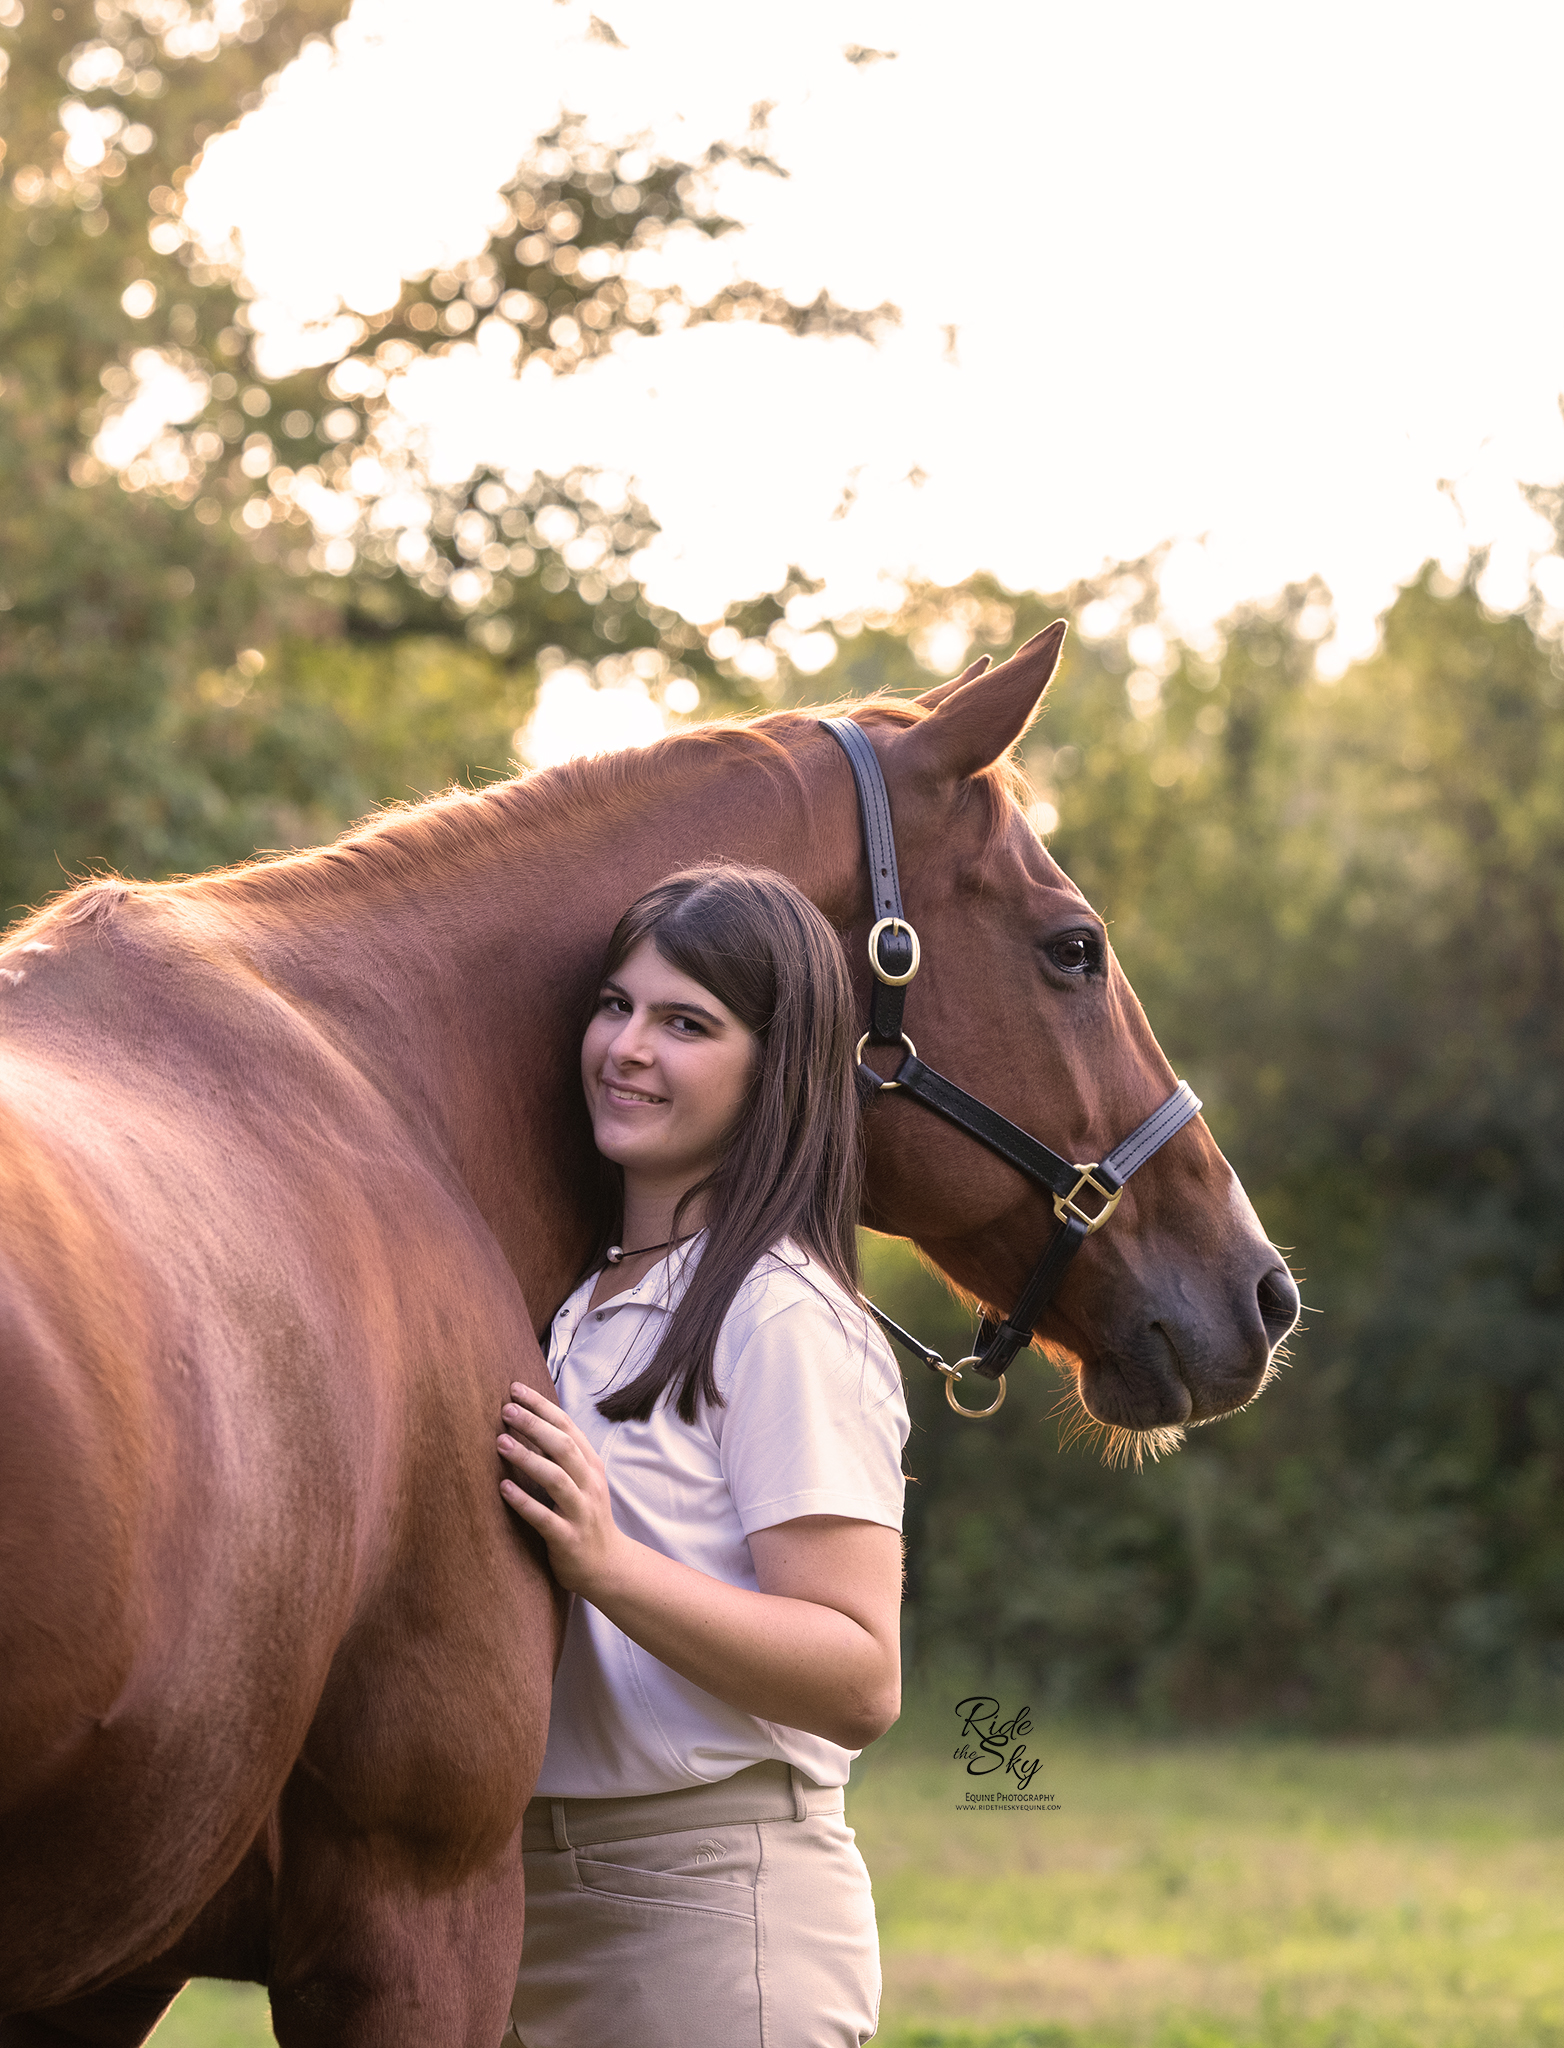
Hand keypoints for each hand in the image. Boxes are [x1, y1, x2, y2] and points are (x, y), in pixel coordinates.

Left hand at [497, 1382, 627, 1597]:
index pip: (567, 1426)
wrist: (607, 1566)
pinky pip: (544, 1517)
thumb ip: (560, 1456)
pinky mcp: (568, 1538)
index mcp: (590, 1465)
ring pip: (555, 1478)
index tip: (515, 1390)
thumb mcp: (580, 1481)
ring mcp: (580, 1511)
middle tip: (506, 1410)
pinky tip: (503, 1489)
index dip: (541, 1406)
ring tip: (500, 1443)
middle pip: (562, 1446)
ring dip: (527, 1458)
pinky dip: (524, 1501)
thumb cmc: (585, 1516)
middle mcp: (588, 1483)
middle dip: (533, 1425)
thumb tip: (526, 1423)